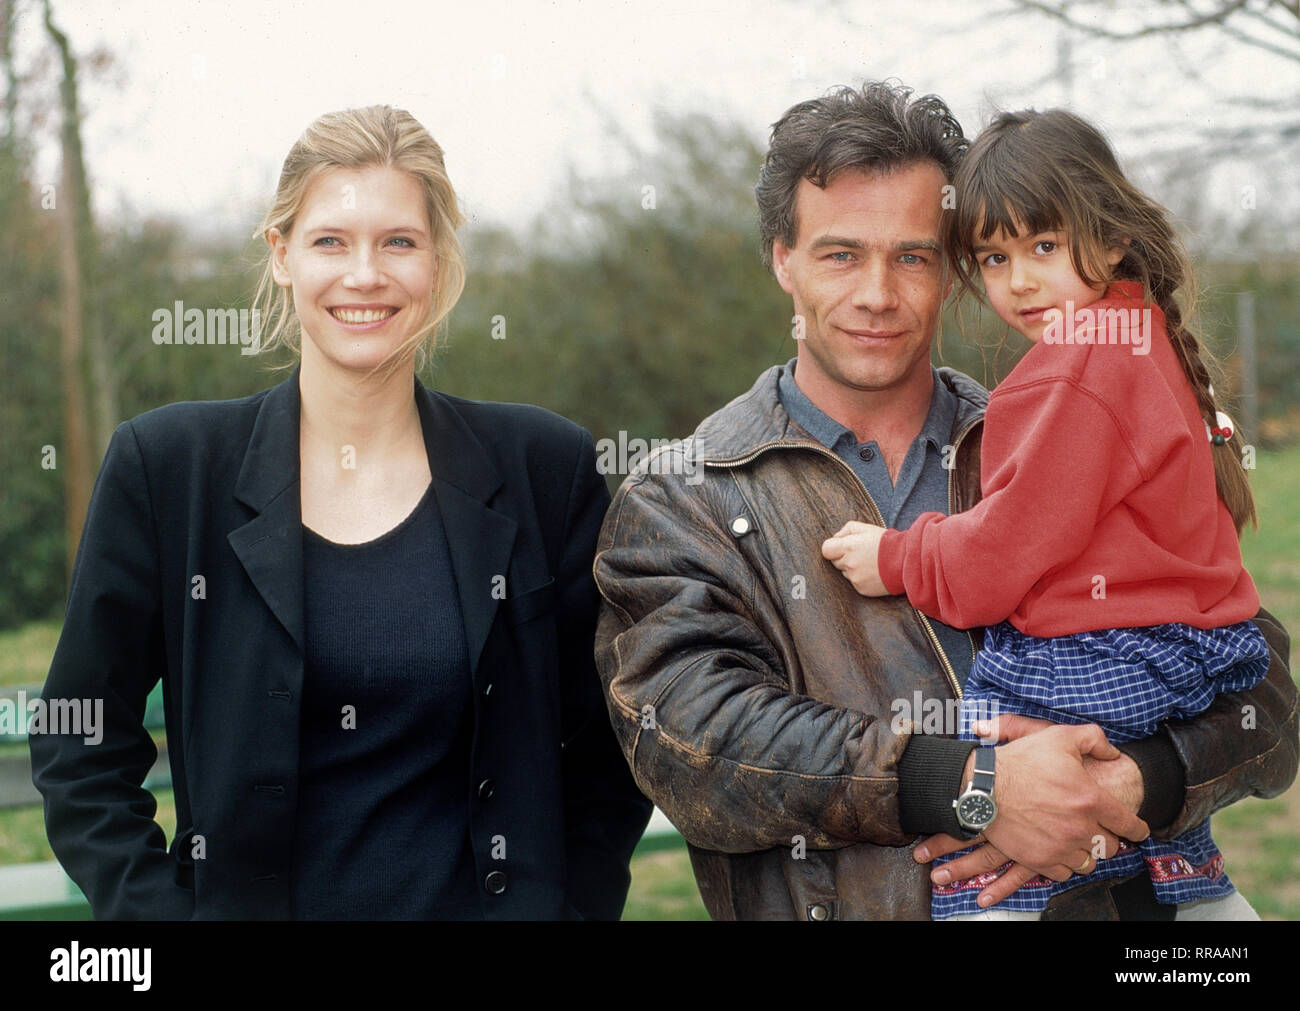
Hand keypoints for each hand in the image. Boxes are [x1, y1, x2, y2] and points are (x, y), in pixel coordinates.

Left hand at [821, 521, 889, 596]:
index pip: (826, 550)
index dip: (832, 548)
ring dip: (853, 569)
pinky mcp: (861, 589)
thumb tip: (836, 537)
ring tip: (870, 563)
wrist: (905, 561)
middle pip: (835, 562)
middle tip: (860, 554)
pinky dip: (861, 578)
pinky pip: (855, 583)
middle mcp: (849, 563)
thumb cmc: (886, 543)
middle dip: (844, 557)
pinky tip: (873, 573)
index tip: (840, 548)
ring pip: (845, 573)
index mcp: (848, 547)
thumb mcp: (866, 528)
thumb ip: (846, 530)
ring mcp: (855, 578)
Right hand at [915, 715, 1147, 907]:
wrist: (983, 786)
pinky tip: (1059, 851)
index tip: (1139, 831)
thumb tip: (1114, 753)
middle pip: (1110, 846)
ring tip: (1077, 841)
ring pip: (1089, 862)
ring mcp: (1060, 847)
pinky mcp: (1041, 860)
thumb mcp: (1059, 737)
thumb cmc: (1020, 761)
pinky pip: (1065, 873)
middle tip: (1096, 829)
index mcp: (1090, 799)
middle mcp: (1080, 828)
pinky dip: (1065, 864)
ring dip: (1087, 852)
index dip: (1138, 829)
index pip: (1128, 824)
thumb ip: (1094, 740)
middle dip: (1106, 837)